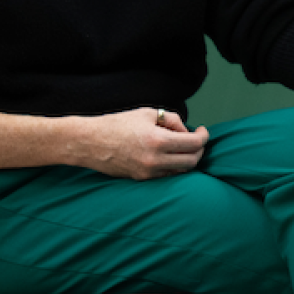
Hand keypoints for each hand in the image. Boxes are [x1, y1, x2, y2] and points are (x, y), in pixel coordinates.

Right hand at [72, 107, 208, 180]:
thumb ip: (172, 120)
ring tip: (181, 145)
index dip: (204, 136)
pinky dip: (173, 165)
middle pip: (192, 160)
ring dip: (187, 159)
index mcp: (158, 141)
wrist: (89, 142)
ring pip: (181, 171)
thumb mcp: (147, 113)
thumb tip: (186, 131)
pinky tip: (169, 154)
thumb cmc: (117, 124)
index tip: (202, 130)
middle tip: (195, 139)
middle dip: (198, 149)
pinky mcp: (141, 179)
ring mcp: (148, 173)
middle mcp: (155, 160)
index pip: (194, 144)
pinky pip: (167, 175)